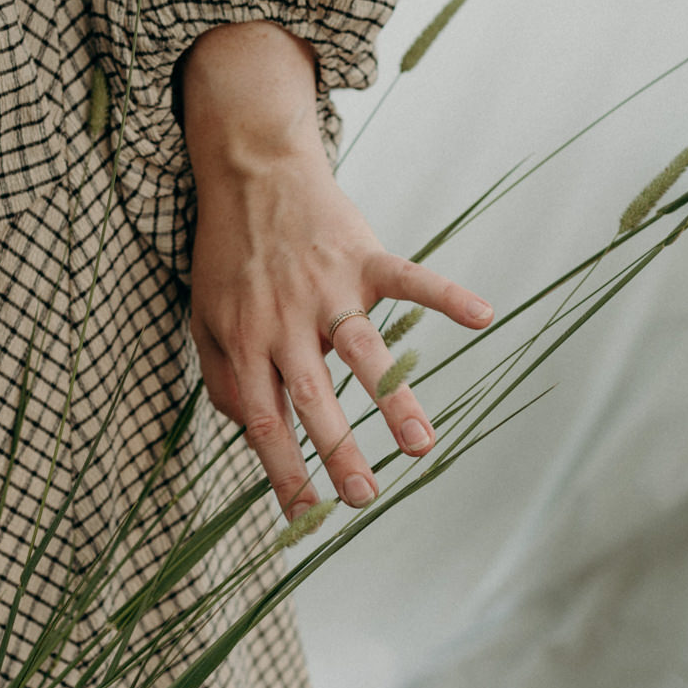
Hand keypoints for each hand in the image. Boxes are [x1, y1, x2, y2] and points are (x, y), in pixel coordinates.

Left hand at [183, 22, 492, 518]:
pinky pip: (407, 278)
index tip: (307, 516)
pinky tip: (482, 316)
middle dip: (338, 451)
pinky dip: (444, 295)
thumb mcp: (205, 320)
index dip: (284, 471)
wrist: (249, 171)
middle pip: (312, 396)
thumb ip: (222, 379)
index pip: (263, 422)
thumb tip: (250, 433)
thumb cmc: (229, 256)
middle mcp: (285, 321)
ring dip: (394, 398)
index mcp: (245, 342)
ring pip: (363, 349)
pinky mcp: (362, 255)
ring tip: (420, 446)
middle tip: (364, 500)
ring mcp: (327, 288)